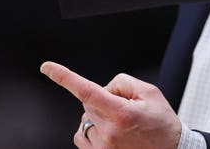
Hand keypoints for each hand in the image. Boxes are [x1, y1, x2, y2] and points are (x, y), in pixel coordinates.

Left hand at [40, 61, 182, 148]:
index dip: (64, 77)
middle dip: (101, 100)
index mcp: (121, 114)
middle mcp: (109, 133)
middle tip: (124, 108)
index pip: (86, 90)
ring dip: (97, 117)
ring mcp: (102, 148)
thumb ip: (122, 83)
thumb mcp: (149, 93)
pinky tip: (109, 134)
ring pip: (84, 120)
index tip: (47, 68)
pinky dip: (91, 131)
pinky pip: (82, 137)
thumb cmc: (161, 123)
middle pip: (87, 103)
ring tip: (120, 125)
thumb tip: (103, 88)